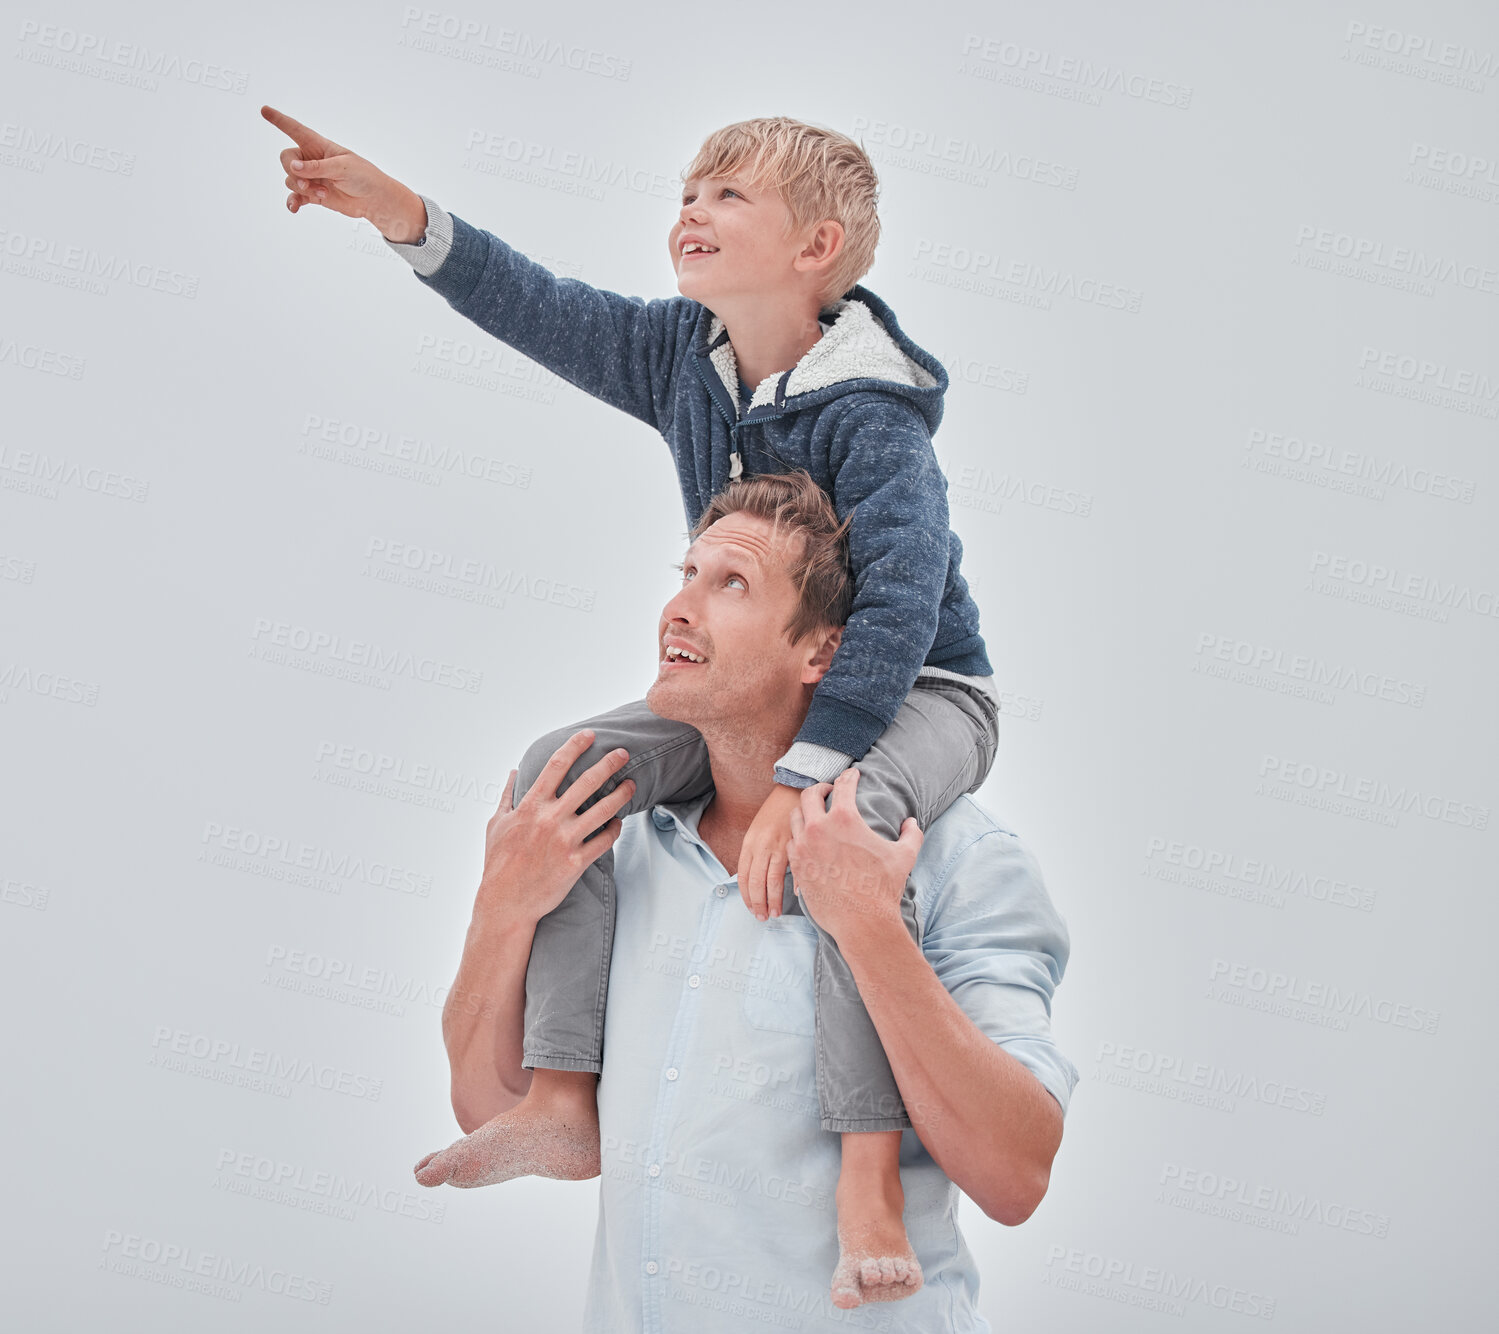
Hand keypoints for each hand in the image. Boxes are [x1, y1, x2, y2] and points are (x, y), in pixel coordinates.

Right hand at [260, 104, 425, 240]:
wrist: (375, 200)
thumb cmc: (365, 177)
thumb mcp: (342, 168)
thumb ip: (316, 167)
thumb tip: (293, 168)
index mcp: (320, 146)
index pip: (295, 129)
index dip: (279, 120)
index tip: (264, 109)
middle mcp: (312, 160)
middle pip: (287, 159)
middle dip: (293, 171)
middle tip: (308, 183)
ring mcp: (312, 178)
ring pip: (290, 179)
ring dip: (301, 188)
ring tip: (322, 192)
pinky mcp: (314, 195)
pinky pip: (296, 197)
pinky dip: (293, 202)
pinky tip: (294, 208)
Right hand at [474, 730, 634, 929]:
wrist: (506, 903)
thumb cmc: (498, 863)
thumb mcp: (496, 824)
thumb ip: (507, 796)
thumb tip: (513, 772)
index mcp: (530, 806)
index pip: (556, 766)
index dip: (575, 746)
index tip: (589, 736)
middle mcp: (550, 819)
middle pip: (587, 782)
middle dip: (609, 764)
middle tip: (623, 753)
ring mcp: (565, 841)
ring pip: (603, 810)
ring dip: (621, 794)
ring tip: (631, 784)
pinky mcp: (576, 862)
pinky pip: (604, 840)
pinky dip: (615, 829)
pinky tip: (619, 822)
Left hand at [738, 783, 803, 920]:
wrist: (793, 790)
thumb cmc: (776, 812)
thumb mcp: (759, 831)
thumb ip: (757, 853)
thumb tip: (759, 878)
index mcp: (749, 843)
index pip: (742, 877)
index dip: (746, 896)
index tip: (751, 908)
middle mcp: (760, 846)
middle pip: (755, 883)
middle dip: (758, 904)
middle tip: (762, 917)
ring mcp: (777, 846)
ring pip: (771, 881)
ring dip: (772, 900)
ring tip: (774, 913)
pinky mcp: (793, 845)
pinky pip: (792, 871)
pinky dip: (794, 886)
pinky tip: (795, 897)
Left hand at [786, 768, 922, 947]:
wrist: (862, 922)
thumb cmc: (884, 888)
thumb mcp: (904, 856)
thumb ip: (911, 834)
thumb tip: (911, 822)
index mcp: (845, 818)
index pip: (844, 785)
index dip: (849, 776)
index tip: (852, 773)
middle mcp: (819, 828)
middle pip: (809, 794)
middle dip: (819, 788)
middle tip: (828, 790)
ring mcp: (804, 847)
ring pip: (795, 818)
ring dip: (805, 812)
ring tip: (814, 814)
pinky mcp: (797, 866)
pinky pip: (791, 843)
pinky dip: (799, 838)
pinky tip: (807, 841)